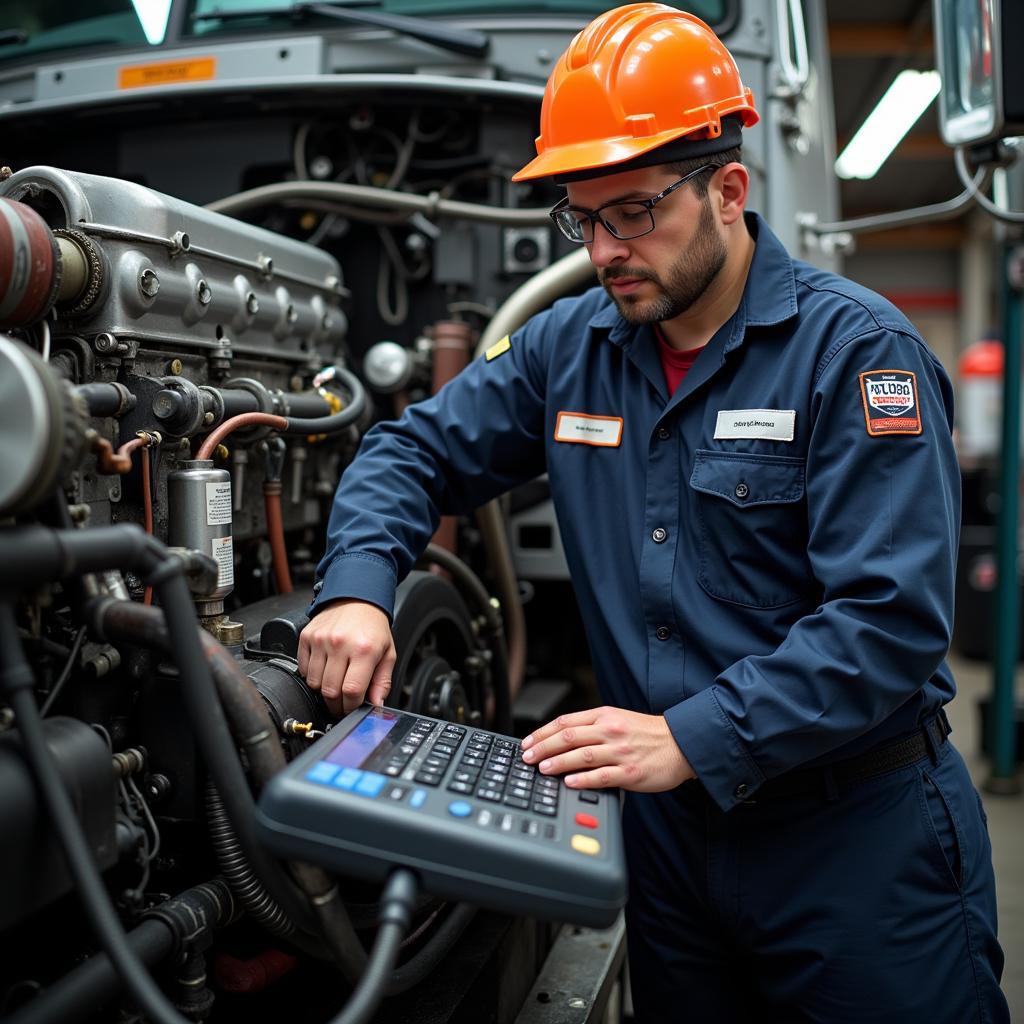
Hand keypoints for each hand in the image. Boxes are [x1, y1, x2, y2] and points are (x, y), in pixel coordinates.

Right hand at [298, 599, 395, 715]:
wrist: (356, 598)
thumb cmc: (372, 626)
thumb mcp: (387, 653)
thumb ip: (382, 682)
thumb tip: (376, 705)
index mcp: (363, 649)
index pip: (351, 691)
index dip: (351, 707)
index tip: (353, 708)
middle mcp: (340, 644)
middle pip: (330, 691)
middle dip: (336, 704)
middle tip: (343, 703)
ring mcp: (320, 640)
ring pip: (314, 683)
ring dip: (323, 690)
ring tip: (335, 683)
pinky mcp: (306, 637)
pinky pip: (303, 669)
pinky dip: (312, 676)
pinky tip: (324, 670)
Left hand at [520, 707, 694, 792]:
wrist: (681, 744)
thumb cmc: (647, 734)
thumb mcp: (618, 719)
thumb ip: (592, 726)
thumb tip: (561, 739)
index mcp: (604, 715)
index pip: (565, 722)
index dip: (542, 733)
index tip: (527, 743)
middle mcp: (610, 731)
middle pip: (568, 737)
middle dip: (543, 747)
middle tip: (527, 757)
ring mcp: (620, 752)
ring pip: (581, 755)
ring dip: (558, 762)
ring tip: (542, 768)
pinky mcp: (630, 772)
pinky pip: (601, 776)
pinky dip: (583, 779)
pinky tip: (569, 782)